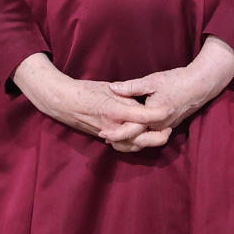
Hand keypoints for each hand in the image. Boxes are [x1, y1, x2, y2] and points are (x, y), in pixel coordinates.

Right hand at [12, 54, 163, 144]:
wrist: (63, 102)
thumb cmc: (85, 90)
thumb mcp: (108, 87)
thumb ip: (127, 93)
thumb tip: (142, 97)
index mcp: (115, 109)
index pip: (142, 115)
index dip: (158, 114)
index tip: (170, 110)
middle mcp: (113, 125)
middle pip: (141, 137)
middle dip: (158, 136)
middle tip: (169, 128)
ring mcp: (108, 134)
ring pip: (133, 145)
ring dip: (148, 142)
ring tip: (161, 134)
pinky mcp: (104, 137)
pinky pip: (122, 146)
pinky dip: (134, 145)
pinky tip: (142, 139)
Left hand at [104, 37, 233, 151]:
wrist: (201, 85)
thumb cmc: (177, 81)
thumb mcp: (152, 81)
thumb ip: (131, 87)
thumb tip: (112, 88)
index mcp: (153, 117)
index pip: (131, 130)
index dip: (115, 133)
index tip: (102, 133)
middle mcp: (159, 126)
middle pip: (136, 140)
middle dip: (121, 140)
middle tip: (104, 136)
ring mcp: (166, 127)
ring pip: (144, 139)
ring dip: (130, 138)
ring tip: (114, 135)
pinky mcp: (169, 125)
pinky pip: (152, 134)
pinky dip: (141, 134)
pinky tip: (131, 128)